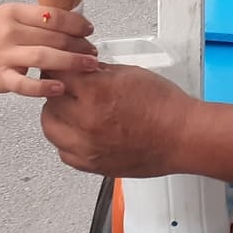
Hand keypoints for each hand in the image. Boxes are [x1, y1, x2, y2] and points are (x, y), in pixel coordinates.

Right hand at [0, 4, 98, 97]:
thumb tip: (60, 26)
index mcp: (12, 13)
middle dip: (80, 45)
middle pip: (54, 37)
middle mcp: (10, 31)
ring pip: (46, 57)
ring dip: (72, 62)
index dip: (76, 23)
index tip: (89, 30)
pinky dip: (44, 87)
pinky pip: (25, 84)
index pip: (53, 14)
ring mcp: (4, 55)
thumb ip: (27, 22)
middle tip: (94, 53)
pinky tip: (60, 88)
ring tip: (90, 67)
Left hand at [41, 64, 196, 177]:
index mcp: (95, 94)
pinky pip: (64, 153)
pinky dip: (67, 141)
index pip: (58, 74)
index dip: (60, 67)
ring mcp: (88, 147)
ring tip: (72, 109)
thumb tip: (81, 69)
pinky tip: (79, 131)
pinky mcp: (93, 165)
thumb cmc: (165, 107)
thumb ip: (98, 72)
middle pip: (50, 100)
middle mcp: (87, 122)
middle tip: (69, 86)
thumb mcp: (129, 74)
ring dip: (57, 116)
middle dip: (58, 90)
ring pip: (51, 129)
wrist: (182, 136)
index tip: (62, 67)